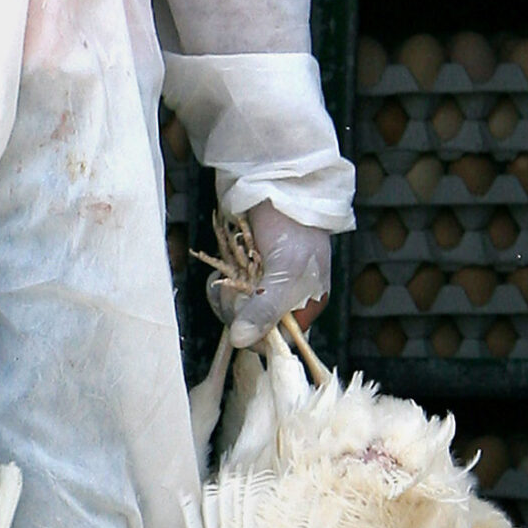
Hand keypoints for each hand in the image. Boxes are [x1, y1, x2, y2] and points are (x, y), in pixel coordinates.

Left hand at [219, 202, 330, 348]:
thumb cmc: (293, 228)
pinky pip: (224, 291)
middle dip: (239, 307)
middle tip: (243, 282)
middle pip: (249, 328)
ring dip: (228, 292)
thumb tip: (240, 340)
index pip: (276, 341)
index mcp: (306, 306)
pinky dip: (221, 279)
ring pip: (233, 311)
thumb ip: (265, 308)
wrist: (275, 186)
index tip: (246, 313)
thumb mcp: (285, 272)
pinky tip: (226, 264)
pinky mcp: (243, 274)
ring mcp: (262, 287)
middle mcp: (284, 301)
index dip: (257, 334)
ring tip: (237, 267)